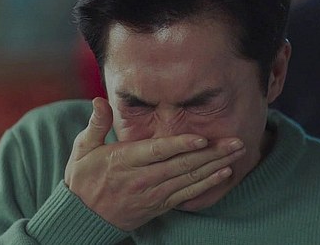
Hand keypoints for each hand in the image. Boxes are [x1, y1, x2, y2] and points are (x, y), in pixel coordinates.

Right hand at [64, 97, 245, 230]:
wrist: (82, 219)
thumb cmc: (83, 180)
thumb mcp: (83, 150)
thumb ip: (96, 124)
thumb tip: (98, 100)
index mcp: (124, 160)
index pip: (158, 152)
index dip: (181, 145)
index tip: (202, 139)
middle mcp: (142, 178)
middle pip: (182, 165)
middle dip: (212, 153)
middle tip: (236, 141)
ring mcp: (153, 193)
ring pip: (190, 179)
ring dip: (216, 165)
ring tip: (237, 153)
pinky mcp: (160, 204)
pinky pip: (188, 195)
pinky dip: (208, 184)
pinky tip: (225, 173)